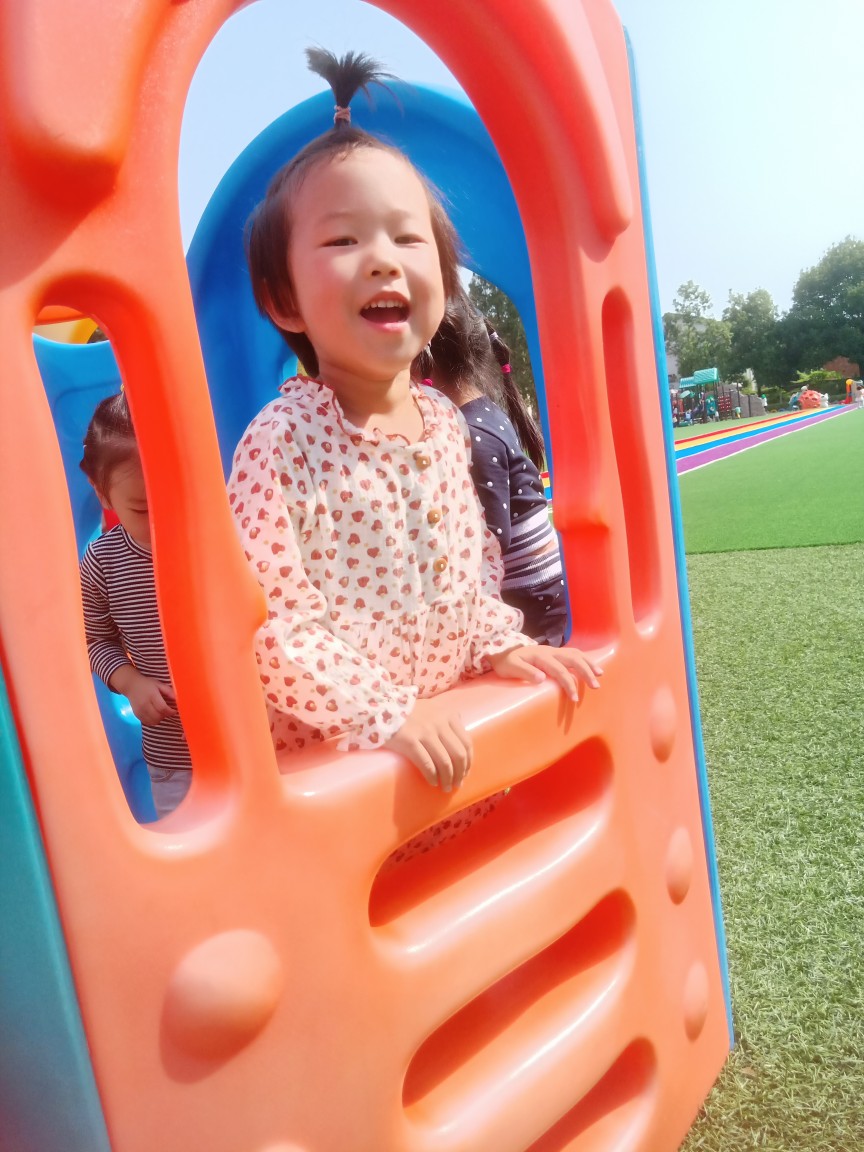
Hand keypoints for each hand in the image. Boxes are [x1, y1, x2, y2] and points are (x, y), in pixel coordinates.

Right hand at [109, 665, 176, 725]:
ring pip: (153, 722)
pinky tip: (154, 714)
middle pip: (158, 717)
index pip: (163, 708)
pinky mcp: (136, 715)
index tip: (174, 710)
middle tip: (167, 710)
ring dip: (159, 719)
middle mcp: (145, 705)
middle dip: (165, 715)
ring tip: (160, 712)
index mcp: (152, 696)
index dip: (171, 712)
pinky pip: (147, 722)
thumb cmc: (147, 684)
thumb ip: (169, 691)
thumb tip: (178, 699)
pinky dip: (153, 720)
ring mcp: (140, 711)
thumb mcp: (159, 684)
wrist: (130, 685)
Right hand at [385, 697, 472, 792]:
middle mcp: (439, 723)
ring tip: (445, 787)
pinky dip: (432, 776)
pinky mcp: (409, 742)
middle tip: (456, 784)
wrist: (379, 707)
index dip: (468, 762)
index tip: (465, 773)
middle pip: (458, 755)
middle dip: (460, 774)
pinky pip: (427, 764)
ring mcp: (425, 732)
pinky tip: (432, 782)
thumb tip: (460, 734)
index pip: (466, 742)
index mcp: (448, 715)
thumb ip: (446, 718)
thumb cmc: (406, 711)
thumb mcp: (431, 708)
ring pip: (445, 762)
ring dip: (447, 779)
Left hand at [488, 644, 602, 701]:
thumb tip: (542, 678)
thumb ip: (525, 672)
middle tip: (595, 686)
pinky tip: (591, 667)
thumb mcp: (510, 668)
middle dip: (586, 672)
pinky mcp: (555, 653)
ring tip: (600, 675)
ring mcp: (553, 651)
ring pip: (575, 654)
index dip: (569, 684)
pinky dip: (584, 659)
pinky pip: (573, 654)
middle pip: (573, 659)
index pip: (560, 670)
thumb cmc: (506, 662)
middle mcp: (550, 651)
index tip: (574, 699)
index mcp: (541, 656)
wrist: (502, 650)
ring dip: (588, 663)